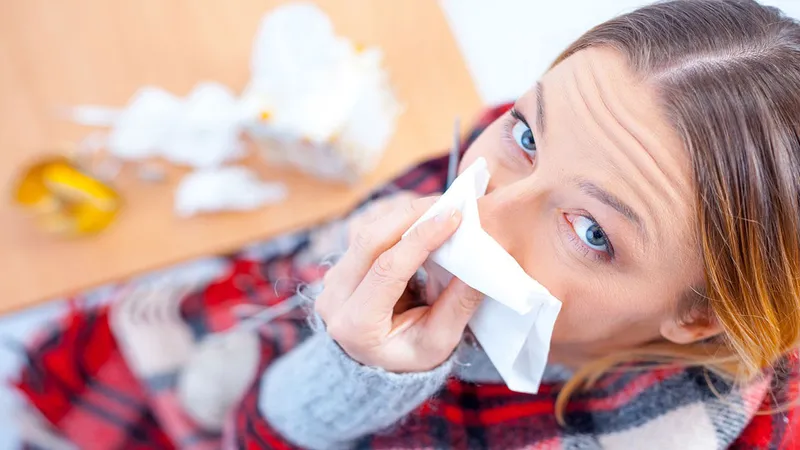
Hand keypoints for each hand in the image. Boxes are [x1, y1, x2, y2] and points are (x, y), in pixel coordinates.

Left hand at [316, 195, 483, 372]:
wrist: (376, 365)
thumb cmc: (410, 355)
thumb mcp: (439, 341)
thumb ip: (457, 304)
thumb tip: (484, 263)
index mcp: (354, 325)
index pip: (386, 269)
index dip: (420, 238)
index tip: (453, 217)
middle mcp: (333, 299)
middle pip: (368, 241)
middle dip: (410, 216)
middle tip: (447, 203)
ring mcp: (330, 281)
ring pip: (365, 233)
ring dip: (403, 216)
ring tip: (438, 208)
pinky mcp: (338, 268)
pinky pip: (366, 238)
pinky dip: (395, 226)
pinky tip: (421, 220)